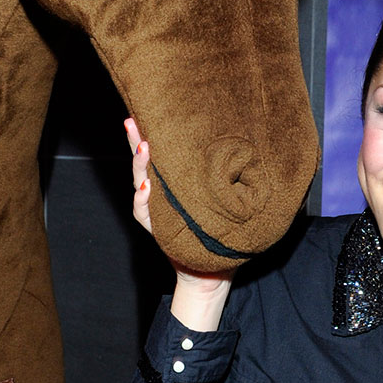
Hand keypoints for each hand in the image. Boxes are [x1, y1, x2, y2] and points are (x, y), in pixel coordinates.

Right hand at [124, 118, 231, 330]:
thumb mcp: (226, 199)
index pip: (163, 153)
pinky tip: (147, 188)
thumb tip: (248, 139)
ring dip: (141, 167)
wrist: (215, 273)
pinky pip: (146, 216)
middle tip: (134, 123)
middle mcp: (163, 195)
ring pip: (142, 185)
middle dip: (137, 142)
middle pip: (144, 164)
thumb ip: (226, 176)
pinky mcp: (159, 230)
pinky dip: (144, 202)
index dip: (153, 132)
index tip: (146, 110)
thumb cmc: (223, 231)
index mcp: (178, 184)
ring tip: (143, 148)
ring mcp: (158, 212)